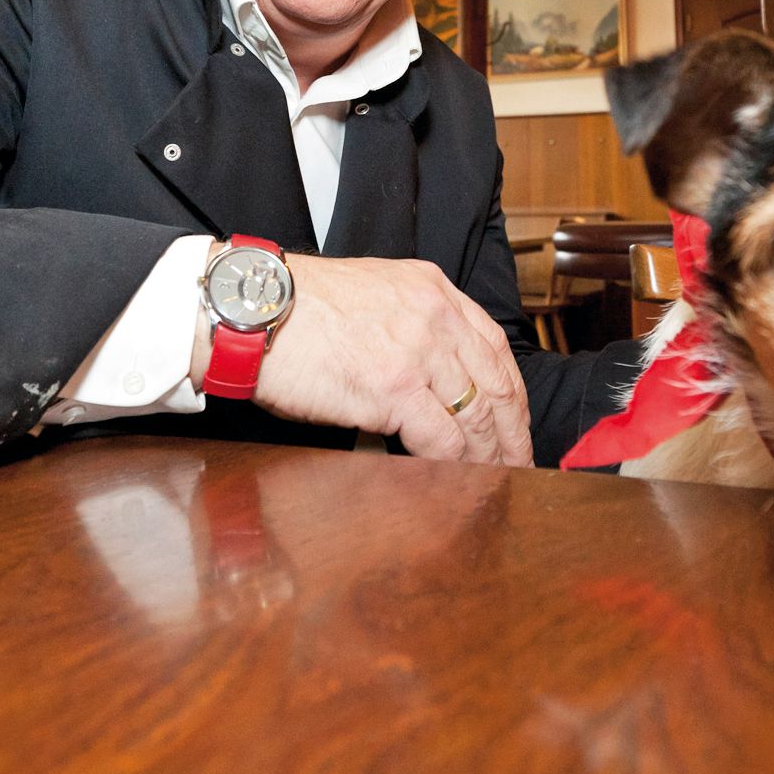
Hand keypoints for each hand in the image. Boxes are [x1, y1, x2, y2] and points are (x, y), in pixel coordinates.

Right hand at [194, 254, 530, 465]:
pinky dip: (454, 467)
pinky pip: (442, 439)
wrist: (254, 311)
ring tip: (492, 482)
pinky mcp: (394, 389)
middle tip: (520, 463)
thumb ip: (411, 325)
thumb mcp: (372, 295)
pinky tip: (454, 481)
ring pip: (476, 416)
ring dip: (489, 456)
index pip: (495, 345)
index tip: (514, 421)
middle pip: (496, 383)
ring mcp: (418, 352)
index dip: (511, 392)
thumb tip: (430, 380)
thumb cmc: (296, 309)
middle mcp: (434, 317)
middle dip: (512, 431)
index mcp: (433, 290)